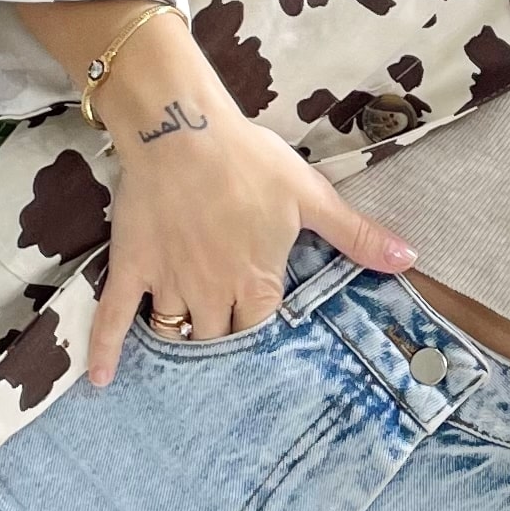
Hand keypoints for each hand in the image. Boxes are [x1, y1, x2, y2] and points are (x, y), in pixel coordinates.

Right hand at [84, 12, 413, 385]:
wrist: (181, 129)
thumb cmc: (249, 160)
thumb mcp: (311, 196)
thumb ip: (356, 235)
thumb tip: (408, 261)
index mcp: (258, 282)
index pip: (265, 334)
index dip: (267, 347)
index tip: (269, 363)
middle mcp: (214, 294)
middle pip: (219, 343)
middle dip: (224, 354)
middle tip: (226, 373)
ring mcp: (169, 284)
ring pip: (175, 335)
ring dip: (180, 353)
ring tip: (182, 379)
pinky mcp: (132, 269)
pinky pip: (115, 317)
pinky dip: (106, 351)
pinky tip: (100, 381)